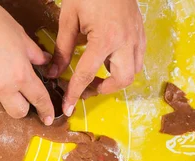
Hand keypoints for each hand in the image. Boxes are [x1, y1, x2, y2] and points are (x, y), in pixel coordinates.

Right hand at [0, 0, 54, 124]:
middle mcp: (2, 87)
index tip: (48, 117)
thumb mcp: (20, 35)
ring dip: (4, 101)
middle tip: (24, 97)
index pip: (38, 99)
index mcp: (19, 74)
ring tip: (3, 84)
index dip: (46, 110)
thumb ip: (34, 53)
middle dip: (24, 108)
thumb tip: (43, 61)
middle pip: (18, 113)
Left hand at [47, 0, 145, 115]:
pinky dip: (125, 66)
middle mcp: (126, 41)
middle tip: (86, 88)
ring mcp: (136, 36)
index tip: (67, 107)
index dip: (75, 93)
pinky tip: (110, 61)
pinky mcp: (140, 31)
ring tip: (98, 76)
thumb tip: (54, 73)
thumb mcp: (69, 19)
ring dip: (116, 79)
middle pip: (122, 80)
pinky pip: (138, 58)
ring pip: (133, 71)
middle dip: (104, 88)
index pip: (88, 74)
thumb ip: (62, 49)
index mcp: (105, 38)